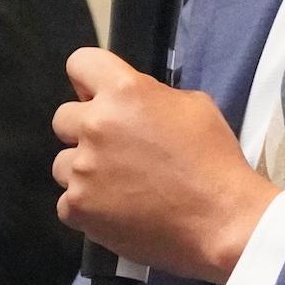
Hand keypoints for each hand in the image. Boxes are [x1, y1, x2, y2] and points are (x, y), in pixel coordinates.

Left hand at [51, 47, 275, 283]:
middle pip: (63, 118)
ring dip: (84, 172)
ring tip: (121, 186)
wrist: (222, 221)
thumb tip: (135, 103)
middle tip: (117, 150)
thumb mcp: (194, 106)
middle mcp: (96, 126)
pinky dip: (88, 207)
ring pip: (62, 164)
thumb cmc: (214, 164)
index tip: (95, 95)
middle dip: (85, 130)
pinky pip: (68, 202)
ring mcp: (83, 169)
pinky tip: (118, 211)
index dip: (88, 80)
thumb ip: (152, 96)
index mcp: (125, 92)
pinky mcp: (79, 208)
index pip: (80, 63)